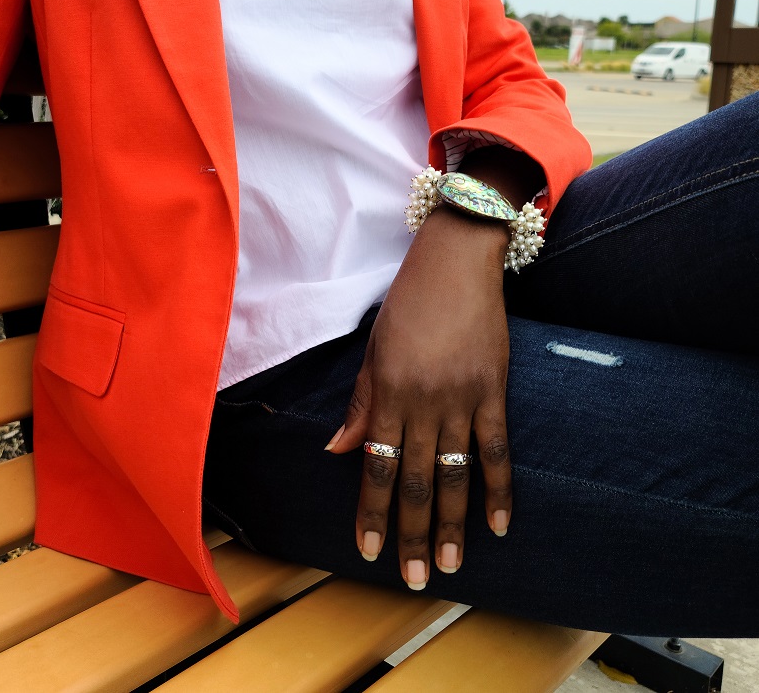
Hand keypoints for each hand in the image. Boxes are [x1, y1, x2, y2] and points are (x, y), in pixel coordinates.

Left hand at [326, 206, 512, 589]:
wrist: (456, 260)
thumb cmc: (408, 301)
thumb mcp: (374, 348)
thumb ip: (361, 403)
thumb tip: (339, 451)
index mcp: (386, 390)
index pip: (374, 465)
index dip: (370, 511)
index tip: (367, 551)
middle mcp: (422, 401)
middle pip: (413, 479)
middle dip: (410, 532)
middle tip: (414, 578)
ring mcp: (462, 397)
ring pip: (454, 473)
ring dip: (451, 523)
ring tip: (450, 565)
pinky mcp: (493, 389)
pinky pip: (497, 448)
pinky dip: (498, 488)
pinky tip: (498, 525)